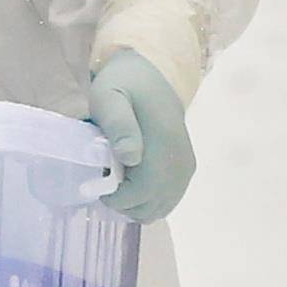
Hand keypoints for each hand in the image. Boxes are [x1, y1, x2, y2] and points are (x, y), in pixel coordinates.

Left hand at [87, 50, 194, 224]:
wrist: (151, 77)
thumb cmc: (124, 86)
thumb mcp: (110, 97)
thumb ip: (119, 125)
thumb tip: (131, 157)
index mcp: (164, 146)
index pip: (142, 194)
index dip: (117, 199)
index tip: (100, 185)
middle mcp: (180, 162)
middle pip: (151, 206)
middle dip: (123, 204)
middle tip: (106, 184)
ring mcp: (185, 168)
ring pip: (159, 208)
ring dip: (134, 205)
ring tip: (118, 183)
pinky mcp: (186, 169)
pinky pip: (167, 200)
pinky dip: (147, 201)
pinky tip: (132, 185)